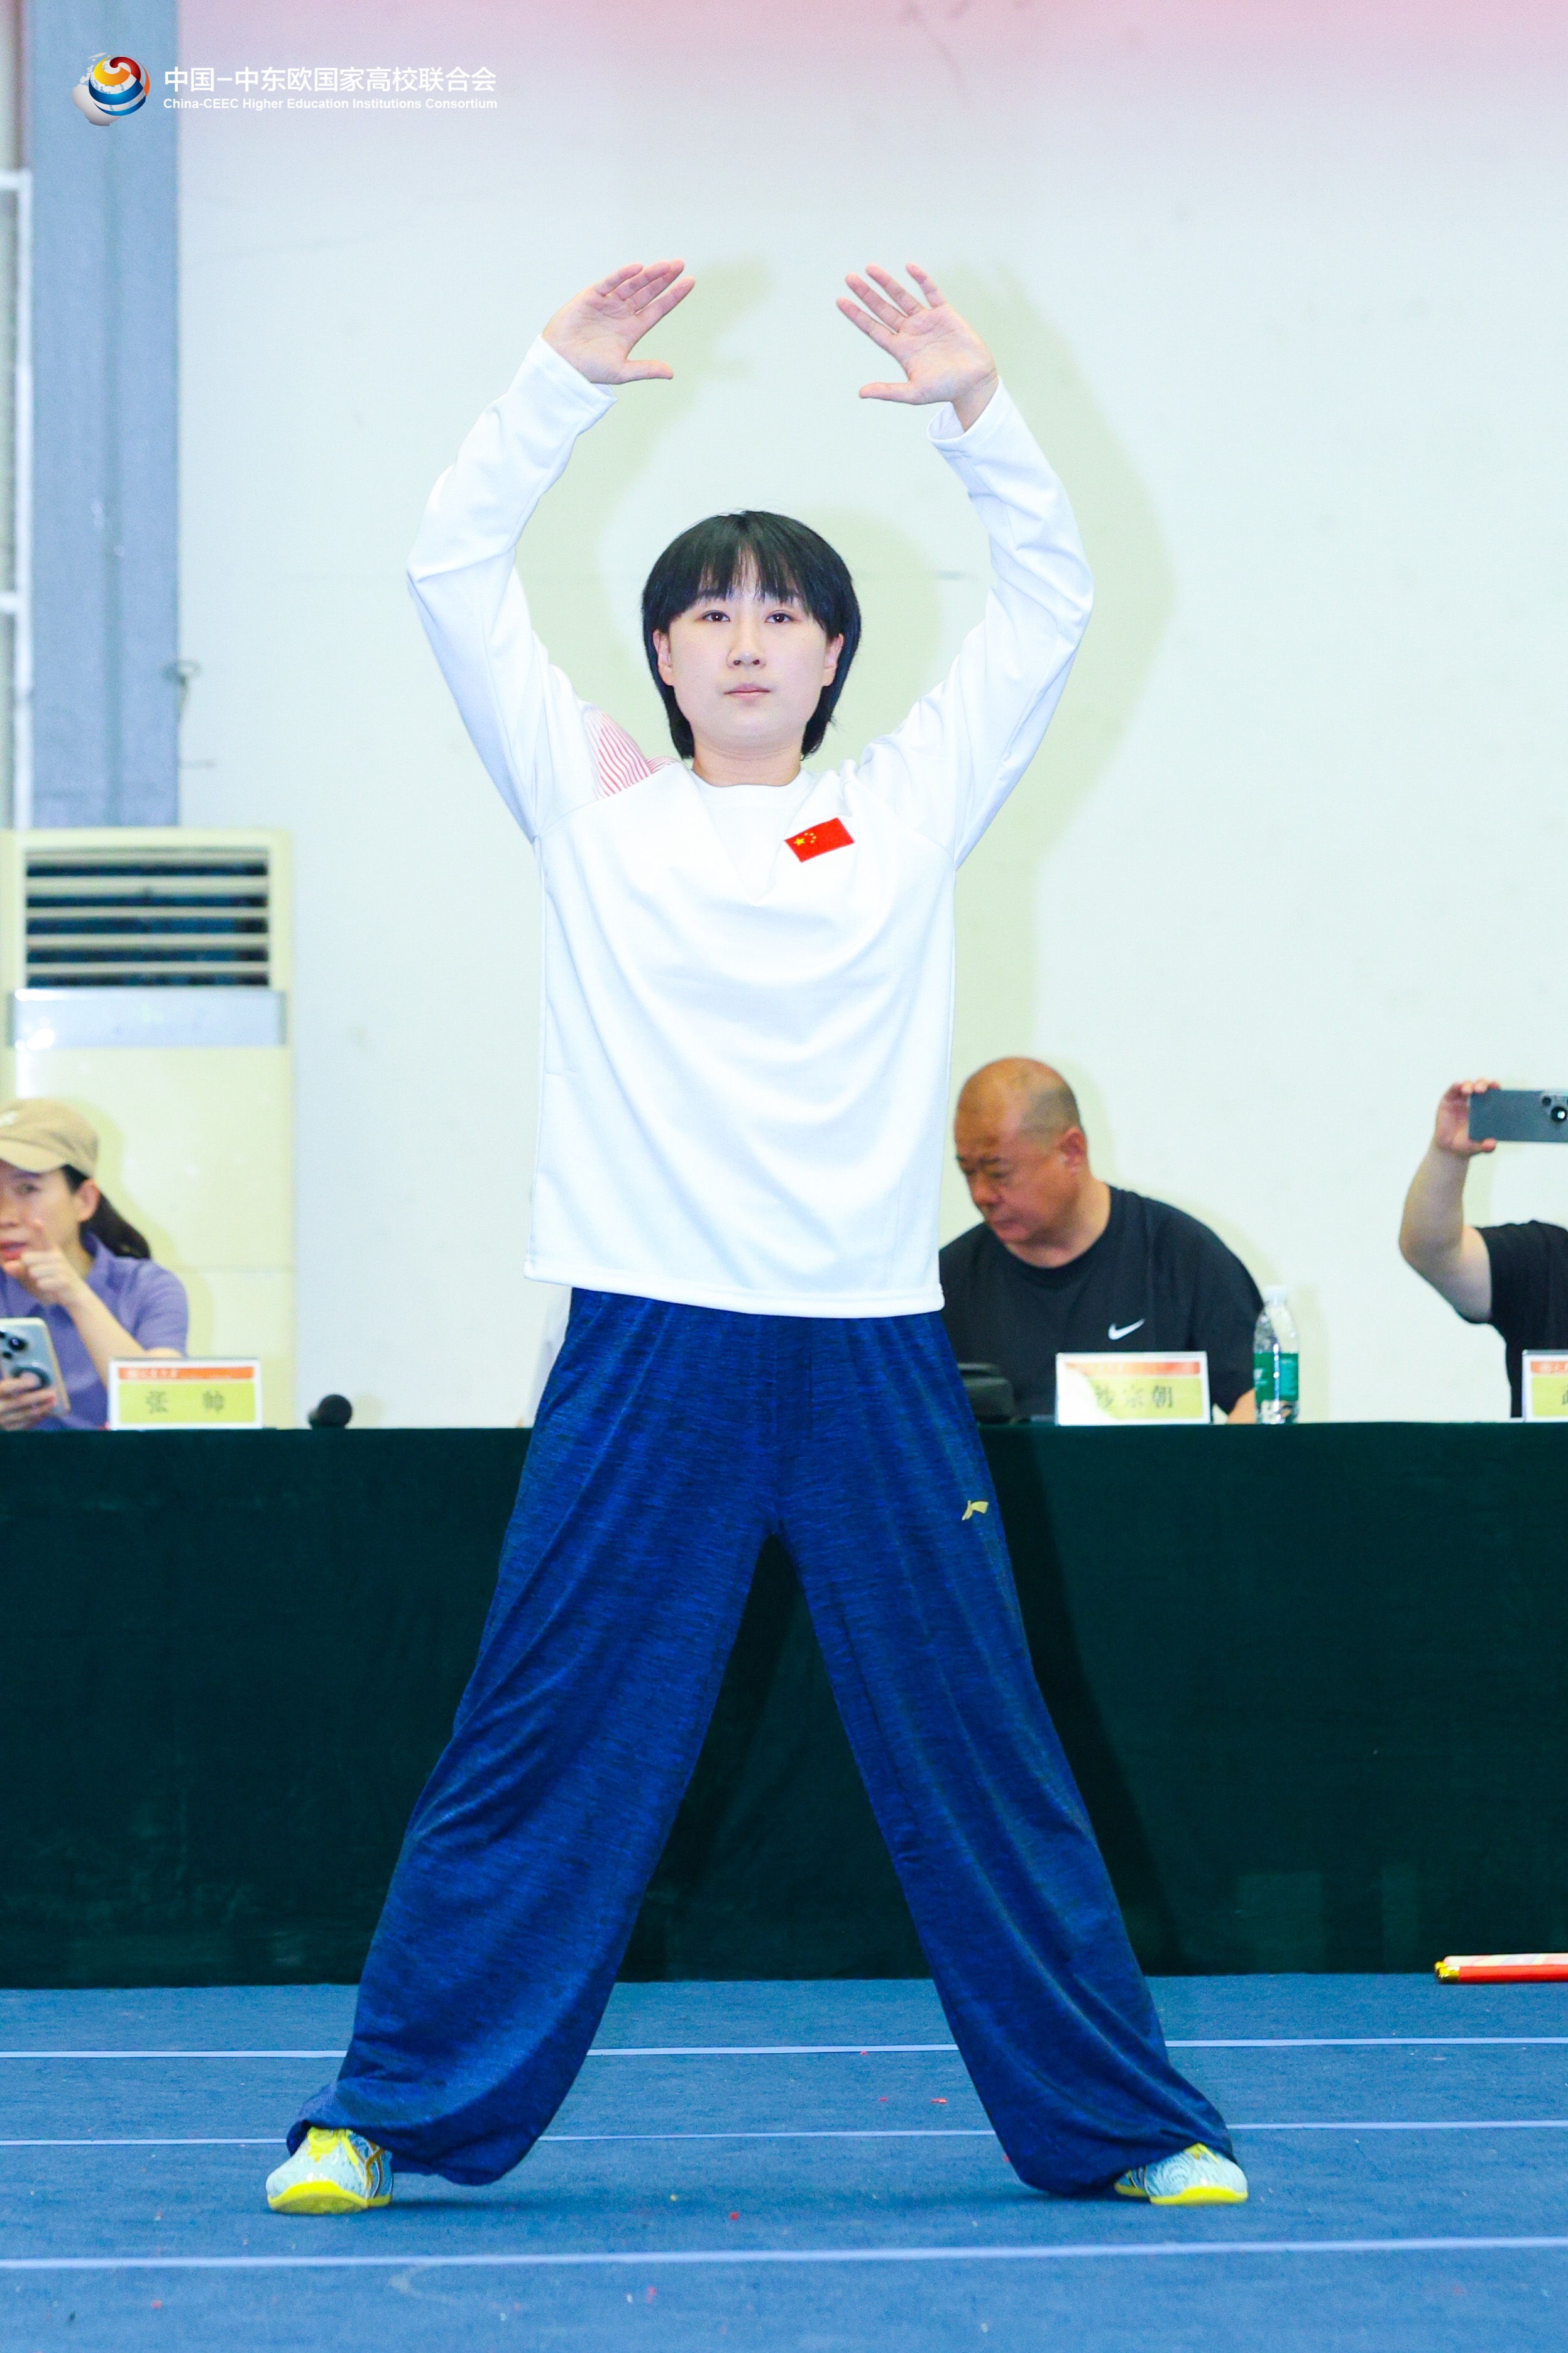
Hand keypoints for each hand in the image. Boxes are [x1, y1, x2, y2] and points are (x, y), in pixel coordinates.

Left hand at [0, 1219, 86, 1306]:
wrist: (76, 1294)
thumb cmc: (53, 1281)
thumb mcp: (36, 1273)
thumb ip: (20, 1269)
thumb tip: (6, 1266)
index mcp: (51, 1251)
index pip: (44, 1238)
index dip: (40, 1229)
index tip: (37, 1221)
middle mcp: (57, 1256)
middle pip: (26, 1258)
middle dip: (27, 1269)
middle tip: (42, 1275)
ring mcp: (61, 1267)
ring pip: (32, 1272)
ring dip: (36, 1280)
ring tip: (48, 1281)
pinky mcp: (64, 1279)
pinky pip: (41, 1283)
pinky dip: (43, 1287)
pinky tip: (52, 1287)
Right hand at [0, 1372, 56, 1430]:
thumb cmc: (3, 1397)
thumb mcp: (4, 1389)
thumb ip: (15, 1385)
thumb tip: (38, 1381)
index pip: (6, 1388)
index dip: (20, 1384)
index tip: (34, 1381)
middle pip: (20, 1402)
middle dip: (38, 1397)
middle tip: (52, 1393)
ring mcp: (2, 1421)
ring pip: (26, 1414)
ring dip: (42, 1409)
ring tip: (54, 1402)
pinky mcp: (8, 1429)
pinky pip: (26, 1424)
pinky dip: (37, 1418)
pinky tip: (45, 1412)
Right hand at [541, 261, 693, 385]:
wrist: (561, 364)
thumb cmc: (589, 370)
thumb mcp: (622, 372)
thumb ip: (646, 369)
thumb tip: (671, 373)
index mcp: (632, 330)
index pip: (658, 309)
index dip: (673, 296)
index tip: (689, 282)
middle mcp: (622, 313)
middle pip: (648, 292)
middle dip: (664, 279)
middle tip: (680, 265)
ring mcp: (607, 303)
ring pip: (632, 284)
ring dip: (648, 274)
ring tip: (665, 265)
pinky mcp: (591, 296)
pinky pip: (610, 282)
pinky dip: (622, 275)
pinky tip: (637, 268)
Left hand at [837, 264, 998, 429]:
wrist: (974, 383)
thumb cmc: (945, 390)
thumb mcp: (913, 393)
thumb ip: (887, 391)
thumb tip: (861, 393)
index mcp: (900, 349)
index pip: (873, 328)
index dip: (857, 315)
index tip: (840, 301)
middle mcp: (910, 332)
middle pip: (883, 309)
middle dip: (866, 294)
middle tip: (849, 278)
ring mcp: (926, 321)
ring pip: (902, 297)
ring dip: (887, 283)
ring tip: (870, 268)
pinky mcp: (945, 313)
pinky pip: (931, 292)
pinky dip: (921, 279)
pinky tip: (909, 267)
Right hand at [1433, 1078, 1499, 1158]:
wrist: (1448, 1148)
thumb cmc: (1466, 1145)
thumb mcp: (1477, 1147)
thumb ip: (1485, 1147)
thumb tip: (1492, 1144)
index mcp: (1486, 1108)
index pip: (1492, 1093)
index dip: (1494, 1087)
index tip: (1496, 1086)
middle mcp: (1474, 1101)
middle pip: (1480, 1085)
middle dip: (1482, 1083)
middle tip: (1482, 1090)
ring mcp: (1460, 1099)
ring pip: (1467, 1085)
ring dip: (1469, 1085)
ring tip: (1468, 1091)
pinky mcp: (1448, 1100)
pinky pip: (1452, 1089)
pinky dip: (1456, 1086)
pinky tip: (1458, 1086)